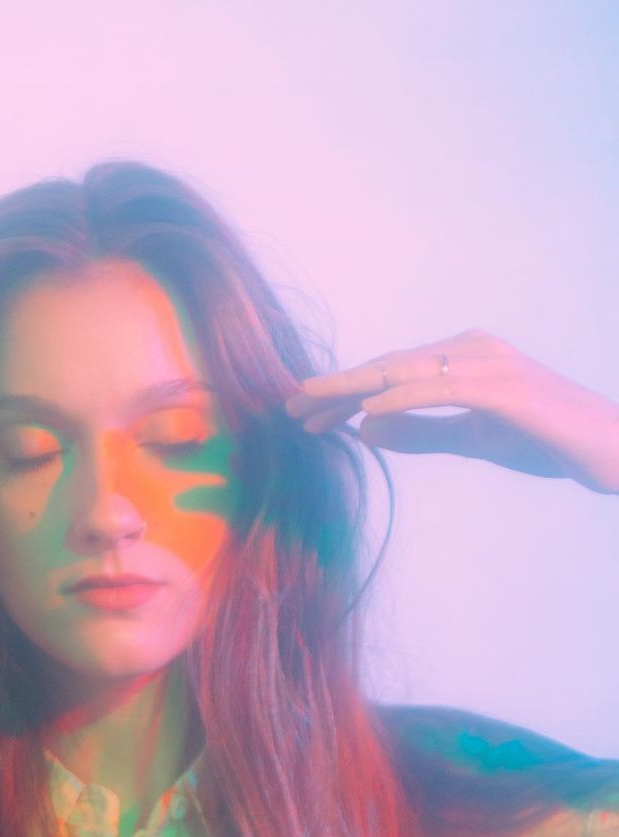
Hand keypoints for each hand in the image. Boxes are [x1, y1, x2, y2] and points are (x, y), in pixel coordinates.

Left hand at [283, 329, 618, 494]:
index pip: (389, 373)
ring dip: (353, 391)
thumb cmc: (545, 442)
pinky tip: (367, 412)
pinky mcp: (506, 391)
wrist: (611, 450)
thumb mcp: (471, 441)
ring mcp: (491, 365)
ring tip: (311, 409)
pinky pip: (441, 389)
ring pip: (405, 371)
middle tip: (288, 409)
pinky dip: (400, 398)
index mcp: (463, 358)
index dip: (342, 393)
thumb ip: (421, 434)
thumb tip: (365, 429)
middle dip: (335, 390)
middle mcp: (473, 349)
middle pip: (387, 366)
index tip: (302, 413)